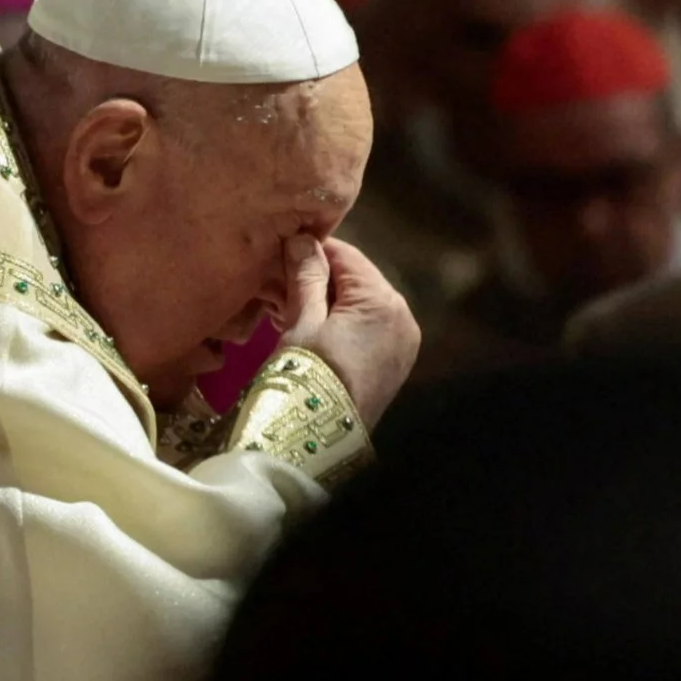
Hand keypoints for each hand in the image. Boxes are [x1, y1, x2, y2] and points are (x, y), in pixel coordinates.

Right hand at [276, 235, 419, 427]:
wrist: (324, 441)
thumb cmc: (310, 375)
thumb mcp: (301, 322)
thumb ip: (305, 277)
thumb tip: (302, 239)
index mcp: (383, 300)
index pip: (345, 255)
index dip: (310, 250)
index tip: (279, 253)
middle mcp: (403, 317)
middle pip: (355, 279)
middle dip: (317, 277)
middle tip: (277, 284)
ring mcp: (403, 342)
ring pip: (360, 304)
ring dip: (327, 300)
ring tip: (287, 308)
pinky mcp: (395, 363)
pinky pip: (367, 327)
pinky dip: (341, 322)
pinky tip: (310, 329)